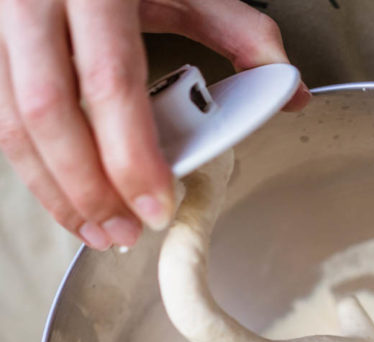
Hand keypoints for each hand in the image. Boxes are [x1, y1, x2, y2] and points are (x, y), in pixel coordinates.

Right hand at [0, 0, 308, 248]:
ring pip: (11, 124)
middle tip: (128, 230)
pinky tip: (70, 199)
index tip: (157, 205)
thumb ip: (241, 34)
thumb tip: (289, 90)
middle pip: (48, 112)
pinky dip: (37, 170)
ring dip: (56, 191)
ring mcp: (1, 24)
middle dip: (89, 188)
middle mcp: (33, 0)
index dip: (131, 156)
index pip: (110, 83)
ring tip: (100, 229)